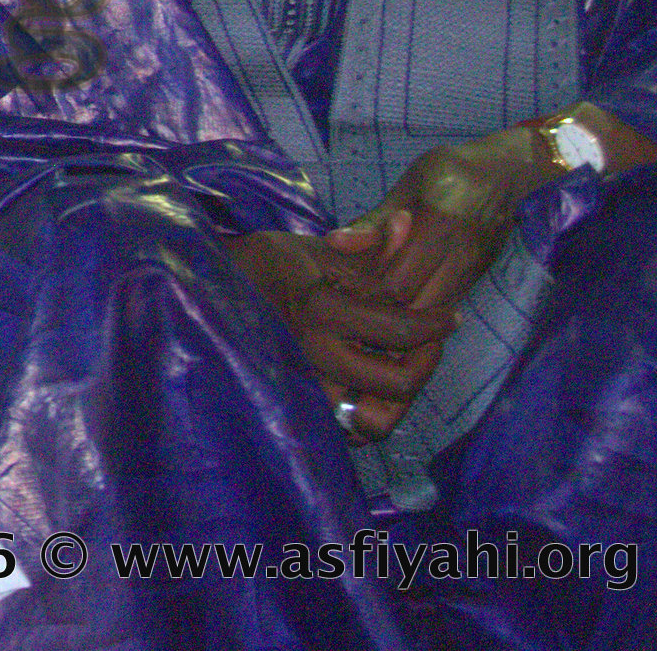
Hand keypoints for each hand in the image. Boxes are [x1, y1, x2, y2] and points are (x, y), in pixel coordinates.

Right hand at [226, 220, 453, 440]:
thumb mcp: (315, 248)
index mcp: (320, 310)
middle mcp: (313, 355)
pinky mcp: (296, 407)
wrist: (206, 290)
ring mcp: (302, 387)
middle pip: (397, 383)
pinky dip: (366, 417)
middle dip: (425, 362)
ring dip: (397, 399)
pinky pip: (345, 432)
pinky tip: (371, 390)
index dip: (436, 324)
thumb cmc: (263, 265)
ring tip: (400, 370)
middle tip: (429, 344)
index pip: (400, 328)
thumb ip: (369, 246)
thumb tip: (410, 224)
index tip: (450, 316)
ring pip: (374, 421)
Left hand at [358, 128, 555, 313]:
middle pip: (415, 305)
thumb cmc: (449, 170)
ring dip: (402, 314)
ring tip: (371, 299)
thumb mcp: (408, 185)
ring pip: (433, 315)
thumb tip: (334, 243)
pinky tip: (399, 296)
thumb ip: (374, 220)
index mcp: (440, 223)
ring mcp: (474, 270)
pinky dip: (421, 309)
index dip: (367, 289)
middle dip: (381, 307)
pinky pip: (445, 305)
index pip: (399, 281)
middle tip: (351, 297)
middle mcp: (462, 254)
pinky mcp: (479, 278)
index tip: (342, 283)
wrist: (505, 173)